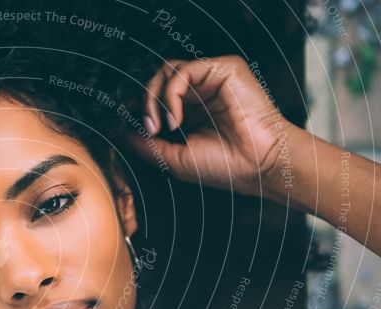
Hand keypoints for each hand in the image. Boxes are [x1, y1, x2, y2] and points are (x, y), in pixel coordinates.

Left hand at [127, 55, 300, 199]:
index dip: (138, 108)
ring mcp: (211, 79)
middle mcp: (199, 92)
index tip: (129, 128)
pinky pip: (183, 70)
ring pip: (166, 71)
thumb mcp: (174, 159)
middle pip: (156, 80)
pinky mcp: (224, 69)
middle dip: (142, 103)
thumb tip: (120, 131)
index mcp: (189, 111)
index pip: (154, 96)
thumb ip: (146, 144)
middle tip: (147, 129)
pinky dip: (170, 95)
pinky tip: (175, 120)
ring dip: (153, 98)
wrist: (260, 167)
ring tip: (158, 126)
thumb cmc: (225, 167)